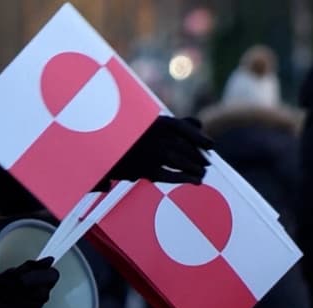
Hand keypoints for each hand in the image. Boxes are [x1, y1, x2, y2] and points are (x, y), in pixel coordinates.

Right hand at [97, 116, 212, 189]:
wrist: (101, 147)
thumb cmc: (128, 136)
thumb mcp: (150, 123)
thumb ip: (174, 122)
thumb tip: (200, 123)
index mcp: (157, 121)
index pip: (185, 127)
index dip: (200, 138)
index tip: (211, 145)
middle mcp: (157, 135)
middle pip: (185, 147)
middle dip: (198, 156)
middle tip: (206, 163)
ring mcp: (152, 153)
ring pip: (181, 161)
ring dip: (194, 168)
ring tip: (201, 174)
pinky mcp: (146, 170)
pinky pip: (171, 175)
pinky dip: (185, 178)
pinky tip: (194, 182)